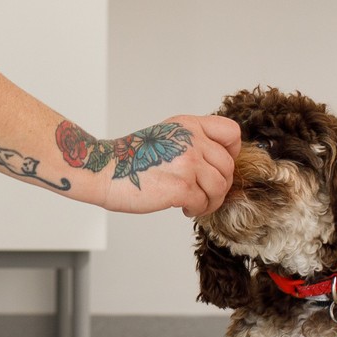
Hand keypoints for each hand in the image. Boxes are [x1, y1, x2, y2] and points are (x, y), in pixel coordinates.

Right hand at [97, 113, 239, 218]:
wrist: (105, 171)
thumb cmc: (132, 158)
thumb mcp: (167, 135)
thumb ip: (192, 141)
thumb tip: (218, 163)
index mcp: (189, 125)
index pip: (231, 133)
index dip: (231, 153)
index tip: (218, 166)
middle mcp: (192, 140)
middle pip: (227, 167)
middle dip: (219, 186)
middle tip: (204, 194)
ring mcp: (188, 163)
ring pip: (220, 188)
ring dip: (210, 201)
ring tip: (194, 203)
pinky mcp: (181, 187)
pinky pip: (204, 203)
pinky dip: (197, 210)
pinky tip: (183, 208)